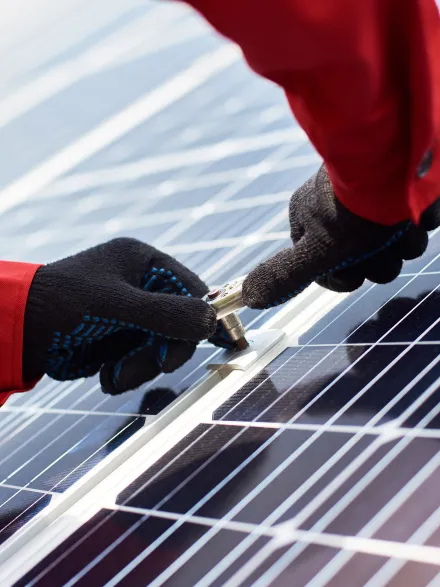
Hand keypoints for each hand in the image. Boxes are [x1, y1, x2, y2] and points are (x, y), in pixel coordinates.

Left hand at [23, 238, 216, 394]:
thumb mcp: (116, 304)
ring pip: (162, 347)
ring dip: (143, 366)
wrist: (16, 331)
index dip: (200, 316)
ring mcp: (133, 315)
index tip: (203, 342)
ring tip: (115, 375)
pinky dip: (129, 372)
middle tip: (158, 366)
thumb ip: (164, 312)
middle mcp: (143, 287)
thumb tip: (211, 320)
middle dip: (165, 349)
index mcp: (144, 263)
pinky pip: (143, 360)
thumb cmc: (62, 302)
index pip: (190, 289)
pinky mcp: (121, 340)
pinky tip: (108, 376)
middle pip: (180, 322)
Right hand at [243, 165, 438, 307]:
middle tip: (380, 246)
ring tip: (400, 228)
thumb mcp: (315, 251)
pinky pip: (414, 224)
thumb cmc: (349, 209)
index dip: (344, 278)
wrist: (393, 160)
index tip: (353, 274)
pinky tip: (414, 216)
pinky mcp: (402, 194)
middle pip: (366, 260)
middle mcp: (340, 210)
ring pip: (394, 247)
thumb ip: (285, 276)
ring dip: (402, 245)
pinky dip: (417, 224)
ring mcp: (371, 199)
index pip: (328, 268)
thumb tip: (247, 296)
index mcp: (310, 220)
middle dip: (379, 261)